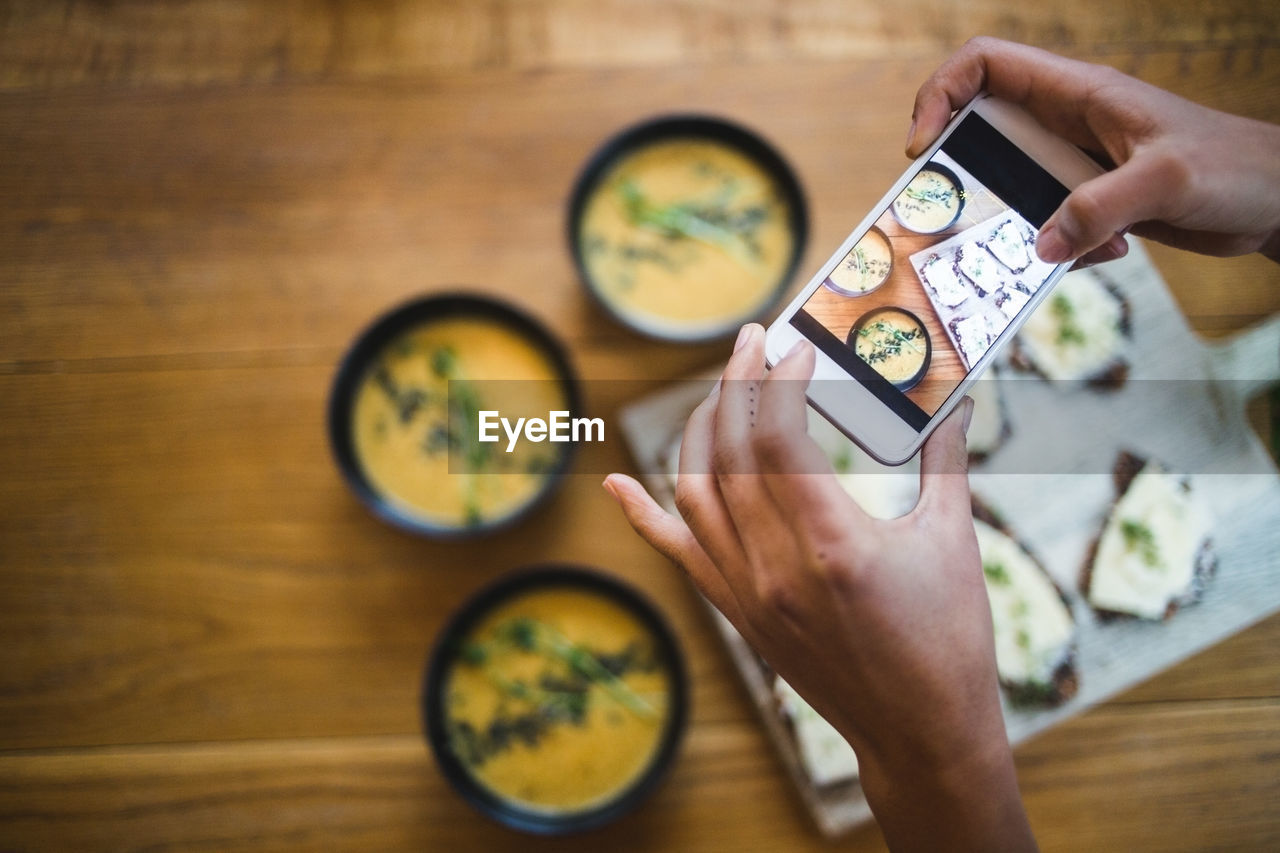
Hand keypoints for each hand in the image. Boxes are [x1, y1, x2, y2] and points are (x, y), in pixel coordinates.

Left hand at [604, 325, 1034, 851]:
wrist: (919, 732)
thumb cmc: (948, 638)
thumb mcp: (954, 540)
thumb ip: (946, 461)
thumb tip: (957, 397)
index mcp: (832, 543)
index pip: (776, 436)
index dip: (777, 381)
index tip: (794, 348)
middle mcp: (776, 566)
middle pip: (729, 452)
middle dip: (735, 384)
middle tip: (752, 340)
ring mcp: (748, 592)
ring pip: (694, 491)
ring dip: (699, 430)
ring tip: (720, 388)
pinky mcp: (737, 612)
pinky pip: (677, 553)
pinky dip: (643, 516)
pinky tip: (616, 485)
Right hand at [908, 37, 1279, 264]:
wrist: (1277, 200)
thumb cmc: (1236, 166)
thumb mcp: (1167, 180)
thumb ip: (1100, 209)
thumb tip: (1040, 244)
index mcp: (1077, 92)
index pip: (985, 65)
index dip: (940, 94)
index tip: (924, 146)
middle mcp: (1066, 123)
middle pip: (981, 131)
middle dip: (964, 174)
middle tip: (955, 212)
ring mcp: (1074, 164)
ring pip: (1010, 187)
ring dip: (1017, 223)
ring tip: (1049, 244)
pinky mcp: (1087, 202)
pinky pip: (1043, 224)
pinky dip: (1058, 247)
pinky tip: (1105, 251)